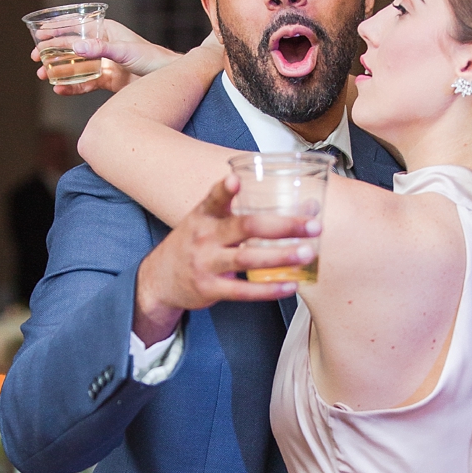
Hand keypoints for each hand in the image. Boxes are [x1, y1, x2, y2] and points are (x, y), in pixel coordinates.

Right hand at [34, 19, 180, 95]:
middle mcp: (101, 45)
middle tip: (36, 59)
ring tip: (43, 76)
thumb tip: (76, 48)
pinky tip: (59, 89)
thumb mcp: (125, 51)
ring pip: (74, 65)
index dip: (55, 30)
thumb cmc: (151, 58)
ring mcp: (102, 63)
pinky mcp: (105, 79)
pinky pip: (84, 82)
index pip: (75, 27)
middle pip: (70, 47)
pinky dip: (71, 86)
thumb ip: (100, 49)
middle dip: (51, 53)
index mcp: (105, 30)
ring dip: (58, 70)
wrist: (166, 79)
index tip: (38, 36)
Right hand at [132, 176, 319, 343]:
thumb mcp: (208, 221)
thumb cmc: (194, 243)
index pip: (214, 198)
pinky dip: (269, 289)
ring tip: (307, 253)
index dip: (224, 190)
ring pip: (247, 259)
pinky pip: (243, 291)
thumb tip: (308, 207)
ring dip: (281, 256)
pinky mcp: (209, 288)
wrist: (159, 279)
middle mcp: (204, 237)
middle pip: (245, 227)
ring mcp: (205, 264)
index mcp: (204, 215)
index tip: (235, 181)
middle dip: (282, 226)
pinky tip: (290, 285)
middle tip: (313, 225)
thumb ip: (246, 212)